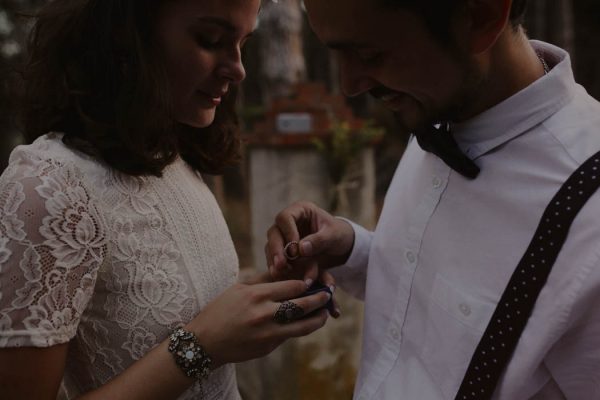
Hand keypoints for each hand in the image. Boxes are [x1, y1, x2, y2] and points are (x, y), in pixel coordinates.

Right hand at [185, 274, 330, 367]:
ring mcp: (268, 333)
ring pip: (303, 325)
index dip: (307, 282)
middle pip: (302, 305)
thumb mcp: (239, 289)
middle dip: (319, 299)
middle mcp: (265, 314)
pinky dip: (300, 328)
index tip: (314, 279)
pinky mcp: (268, 347)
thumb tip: (284, 271)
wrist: (204, 342)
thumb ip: (263, 281)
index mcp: (257, 295)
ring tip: (324, 313)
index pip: (292, 286)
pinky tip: (305, 323)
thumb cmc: (220, 311)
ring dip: (317, 319)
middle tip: (328, 294)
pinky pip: (289, 335)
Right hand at [265, 201, 354, 282]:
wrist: (340, 246)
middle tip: (281, 264)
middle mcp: (288, 222)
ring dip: (275, 260)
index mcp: (300, 210)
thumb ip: (319, 241)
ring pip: (271, 247)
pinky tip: (282, 277)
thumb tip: (300, 249)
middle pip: (274, 233)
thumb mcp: (333, 236)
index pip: (285, 218)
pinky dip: (279, 268)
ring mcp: (284, 236)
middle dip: (276, 249)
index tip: (294, 250)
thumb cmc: (338, 234)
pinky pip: (276, 259)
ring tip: (280, 272)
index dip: (287, 232)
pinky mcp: (284, 251)